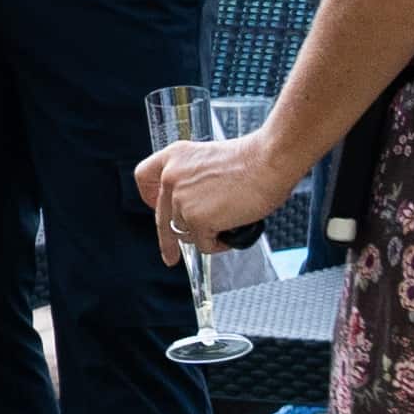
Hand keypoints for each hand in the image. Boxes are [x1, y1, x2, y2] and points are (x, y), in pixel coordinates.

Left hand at [136, 129, 292, 261]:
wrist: (269, 161)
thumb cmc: (252, 160)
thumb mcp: (208, 161)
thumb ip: (192, 179)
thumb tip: (193, 206)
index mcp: (173, 157)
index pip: (143, 177)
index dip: (149, 197)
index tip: (155, 209)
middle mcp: (170, 178)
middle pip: (163, 216)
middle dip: (167, 241)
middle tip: (170, 256)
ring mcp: (181, 200)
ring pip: (186, 232)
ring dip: (205, 234)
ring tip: (229, 223)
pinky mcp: (196, 219)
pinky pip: (203, 244)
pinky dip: (218, 244)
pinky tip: (230, 234)